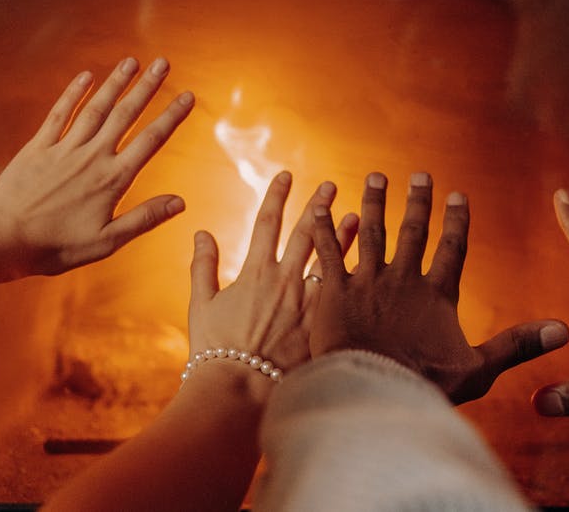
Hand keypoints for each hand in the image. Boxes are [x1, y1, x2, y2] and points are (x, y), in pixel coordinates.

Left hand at [0, 57, 193, 277]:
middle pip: (126, 115)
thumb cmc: (57, 246)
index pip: (151, 140)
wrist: (3, 238)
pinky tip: (86, 76)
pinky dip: (74, 93)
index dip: (172, 116)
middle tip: (164, 62)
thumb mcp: (106, 242)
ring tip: (132, 61)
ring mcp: (64, 149)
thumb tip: (180, 202)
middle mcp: (92, 157)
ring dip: (115, 83)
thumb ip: (144, 219)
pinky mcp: (38, 147)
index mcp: (113, 180)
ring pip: (96, 108)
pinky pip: (59, 113)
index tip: (188, 95)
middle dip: (147, 87)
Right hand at [188, 172, 356, 390]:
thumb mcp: (202, 305)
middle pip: (306, 233)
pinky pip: (343, 294)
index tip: (287, 175)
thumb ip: (203, 266)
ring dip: (344, 235)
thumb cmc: (216, 353)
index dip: (277, 195)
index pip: (267, 221)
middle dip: (318, 205)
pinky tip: (367, 266)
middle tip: (332, 185)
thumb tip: (201, 233)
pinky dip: (354, 276)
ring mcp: (308, 303)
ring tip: (357, 215)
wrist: (239, 392)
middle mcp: (285, 280)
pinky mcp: (324, 325)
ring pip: (332, 260)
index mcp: (254, 272)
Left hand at [310, 172, 568, 403]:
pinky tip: (318, 206)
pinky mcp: (334, 291)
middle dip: (417, 201)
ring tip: (375, 178)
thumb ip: (518, 345)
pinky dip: (323, 228)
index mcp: (437, 295)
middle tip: (419, 175)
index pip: (452, 249)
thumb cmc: (425, 385)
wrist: (373, 392)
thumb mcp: (479, 369)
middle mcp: (403, 279)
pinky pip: (328, 252)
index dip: (456, 221)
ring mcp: (367, 282)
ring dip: (375, 203)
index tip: (458, 196)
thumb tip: (565, 331)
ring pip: (372, 232)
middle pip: (412, 232)